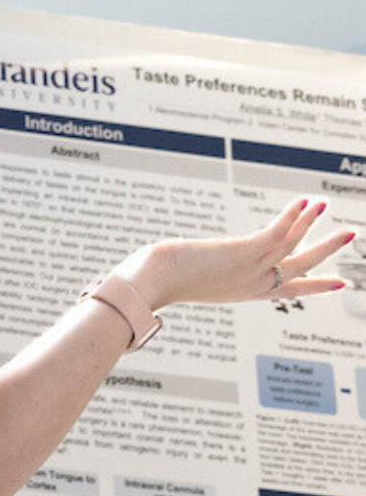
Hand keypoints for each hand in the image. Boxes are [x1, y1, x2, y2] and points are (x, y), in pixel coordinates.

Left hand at [118, 198, 353, 309]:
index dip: (314, 286)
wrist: (149, 284)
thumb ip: (199, 273)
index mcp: (242, 293)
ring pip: (294, 246)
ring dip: (313, 223)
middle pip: (301, 268)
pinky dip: (294, 216)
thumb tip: (179, 264)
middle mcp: (252, 284)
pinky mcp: (243, 253)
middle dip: (327, 250)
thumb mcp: (188, 280)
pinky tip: (304, 202)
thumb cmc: (158, 282)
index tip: (338, 283)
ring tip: (326, 205)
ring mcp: (250, 270)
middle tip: (350, 235)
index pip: (286, 290)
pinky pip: (279, 232)